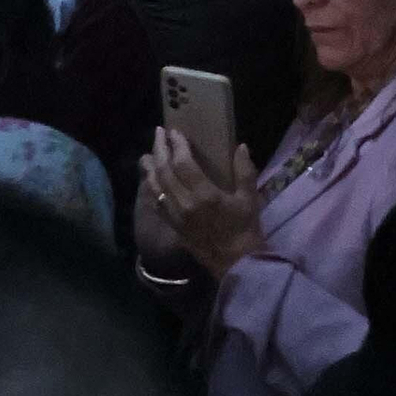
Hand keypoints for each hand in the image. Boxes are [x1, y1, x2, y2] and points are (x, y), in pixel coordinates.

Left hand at [142, 128, 265, 279]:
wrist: (236, 264)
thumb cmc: (245, 230)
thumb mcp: (249, 199)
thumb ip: (244, 171)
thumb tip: (240, 146)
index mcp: (205, 195)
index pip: (183, 163)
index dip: (176, 145)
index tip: (174, 131)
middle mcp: (185, 203)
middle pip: (164, 171)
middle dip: (159, 149)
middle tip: (158, 133)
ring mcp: (176, 216)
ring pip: (155, 187)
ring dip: (149, 168)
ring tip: (147, 154)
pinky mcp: (173, 225)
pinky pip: (156, 203)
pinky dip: (151, 189)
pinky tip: (149, 181)